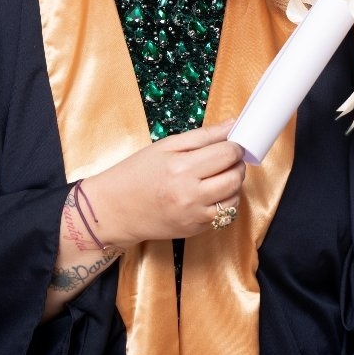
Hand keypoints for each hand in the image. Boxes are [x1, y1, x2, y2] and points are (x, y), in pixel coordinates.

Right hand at [85, 122, 245, 245]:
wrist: (115, 209)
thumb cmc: (137, 172)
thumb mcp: (166, 146)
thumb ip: (203, 135)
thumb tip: (232, 124)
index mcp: (182, 167)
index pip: (227, 153)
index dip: (234, 145)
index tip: (231, 142)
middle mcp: (190, 194)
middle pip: (235, 177)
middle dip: (237, 164)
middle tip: (227, 157)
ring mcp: (194, 216)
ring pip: (234, 198)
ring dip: (233, 184)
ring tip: (218, 175)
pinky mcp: (196, 230)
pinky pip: (224, 215)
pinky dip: (224, 202)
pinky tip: (210, 193)